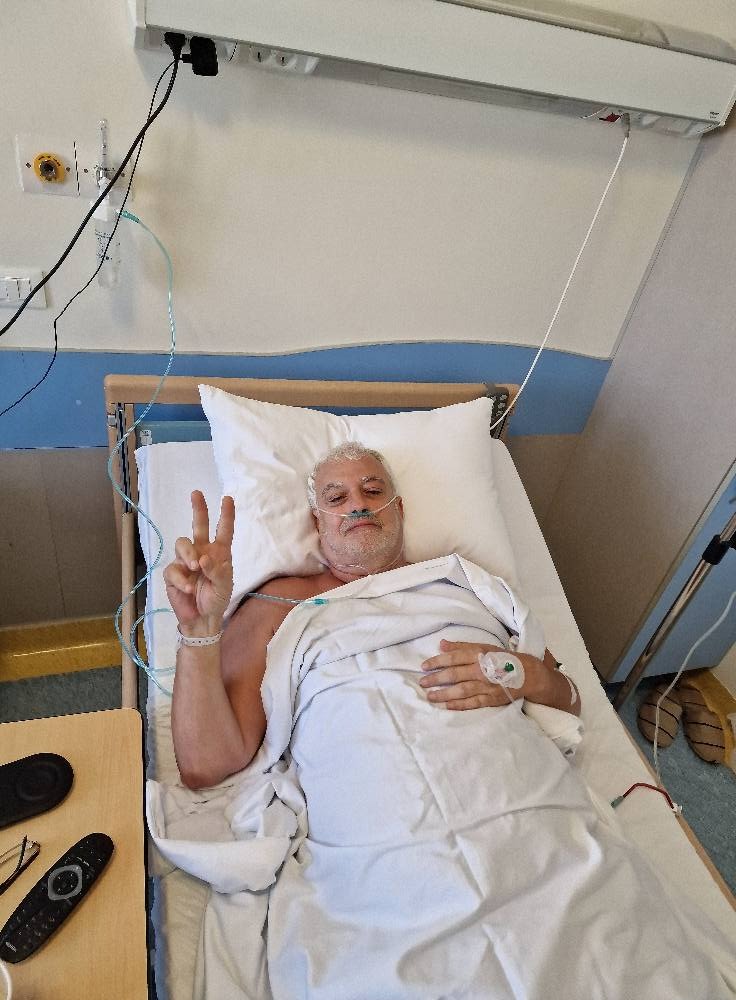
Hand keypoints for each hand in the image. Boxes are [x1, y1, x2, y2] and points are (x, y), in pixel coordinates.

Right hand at [163, 491, 234, 635]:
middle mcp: (201, 551)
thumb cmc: (216, 599)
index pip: (223, 530)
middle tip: (197, 493)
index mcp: (218, 552)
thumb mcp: (223, 585)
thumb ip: (217, 571)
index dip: (226, 515)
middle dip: (198, 509)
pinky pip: (173, 569)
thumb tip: (203, 558)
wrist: (202, 619)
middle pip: (199, 526)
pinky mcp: (173, 574)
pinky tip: (187, 589)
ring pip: (182, 543)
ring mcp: (185, 561)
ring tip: (195, 567)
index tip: (228, 498)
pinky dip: (181, 579)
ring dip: (188, 553)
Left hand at [420, 639, 541, 709]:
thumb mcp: (483, 647)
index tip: (423, 666)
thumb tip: (441, 644)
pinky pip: (473, 703)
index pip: (454, 658)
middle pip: (455, 674)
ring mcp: (487, 686)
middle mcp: (482, 670)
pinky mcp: (492, 699)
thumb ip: (462, 646)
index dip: (437, 662)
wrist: (528, 674)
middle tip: (422, 682)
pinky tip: (447, 706)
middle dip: (436, 679)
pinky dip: (459, 705)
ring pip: (461, 690)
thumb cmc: (502, 658)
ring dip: (444, 694)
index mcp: (479, 655)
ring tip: (430, 696)